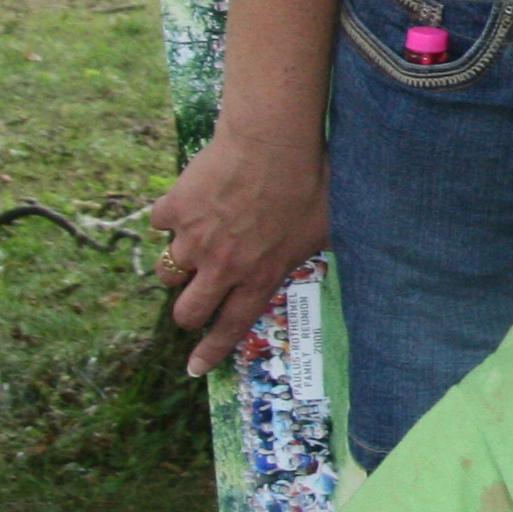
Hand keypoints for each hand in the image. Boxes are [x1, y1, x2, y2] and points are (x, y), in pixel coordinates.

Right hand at [149, 119, 331, 373]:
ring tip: (193, 247)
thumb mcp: (328, 226)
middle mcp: (221, 266)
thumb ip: (320, 248)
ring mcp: (193, 239)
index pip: (230, 326)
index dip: (211, 352)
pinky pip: (160, 222)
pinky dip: (171, 215)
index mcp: (258, 276)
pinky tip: (187, 202)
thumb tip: (352, 250)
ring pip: (167, 272)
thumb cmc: (311, 182)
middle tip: (196, 298)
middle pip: (186, 312)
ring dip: (177, 265)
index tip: (194, 368)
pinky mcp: (176, 208)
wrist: (273, 143)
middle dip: (188, 313)